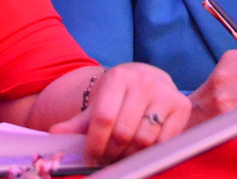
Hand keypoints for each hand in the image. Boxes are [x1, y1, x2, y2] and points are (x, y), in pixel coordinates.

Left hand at [48, 63, 188, 162]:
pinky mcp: (182, 105)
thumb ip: (77, 122)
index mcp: (119, 77)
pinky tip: (140, 151)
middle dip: (111, 153)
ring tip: (121, 155)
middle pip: (124, 132)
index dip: (95, 144)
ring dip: (130, 155)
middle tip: (106, 159)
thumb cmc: (118, 97)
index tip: (90, 158)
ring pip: (144, 140)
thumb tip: (55, 133)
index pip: (104, 118)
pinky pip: (164, 141)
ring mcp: (165, 92)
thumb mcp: (98, 104)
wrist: (146, 82)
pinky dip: (150, 152)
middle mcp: (144, 81)